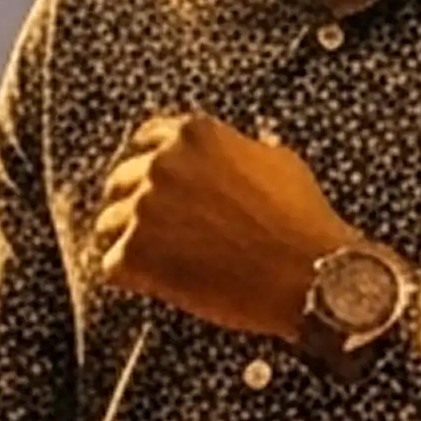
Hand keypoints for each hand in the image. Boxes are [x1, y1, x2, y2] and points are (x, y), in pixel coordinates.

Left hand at [87, 112, 359, 342]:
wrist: (311, 275)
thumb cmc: (303, 222)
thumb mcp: (279, 163)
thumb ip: (242, 149)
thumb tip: (244, 145)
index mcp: (192, 136)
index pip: (145, 139)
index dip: (149, 165)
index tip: (153, 186)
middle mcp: (161, 165)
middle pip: (121, 181)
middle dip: (134, 205)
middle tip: (156, 232)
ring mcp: (144, 209)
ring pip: (109, 224)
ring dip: (128, 242)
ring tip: (158, 264)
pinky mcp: (136, 255)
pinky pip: (112, 266)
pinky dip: (132, 278)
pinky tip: (158, 285)